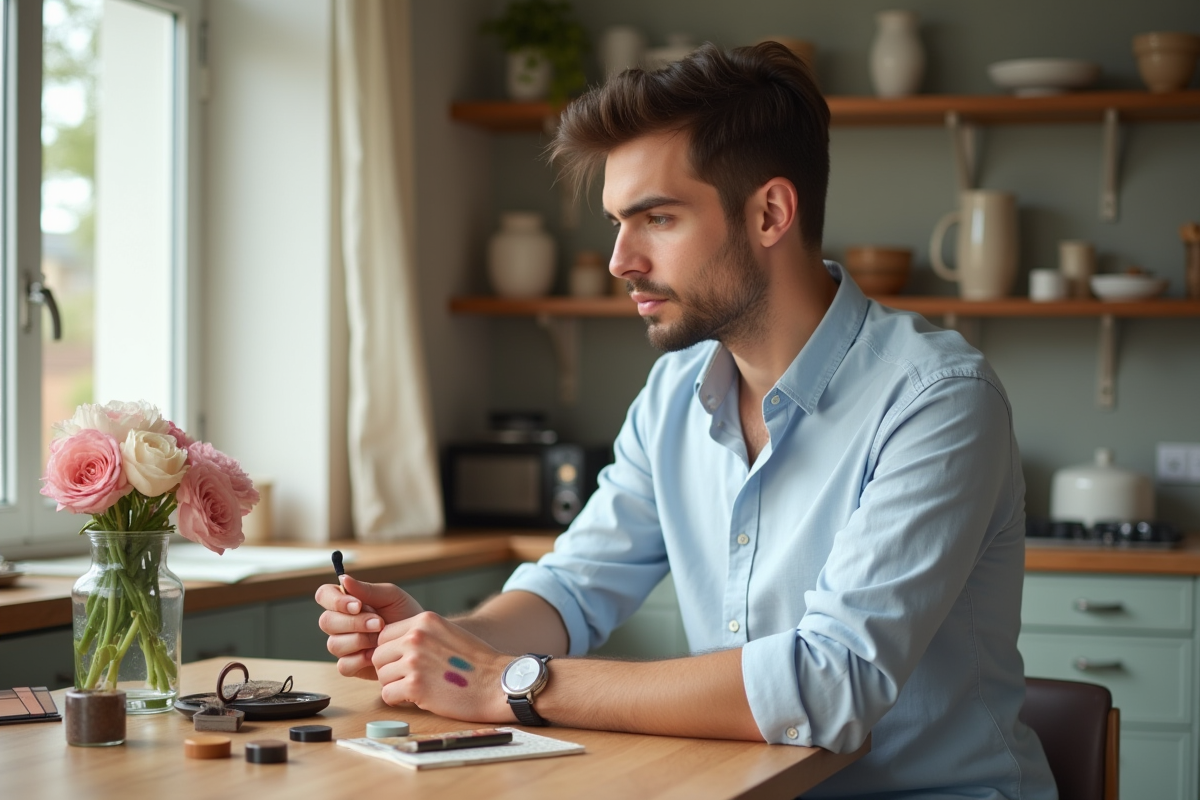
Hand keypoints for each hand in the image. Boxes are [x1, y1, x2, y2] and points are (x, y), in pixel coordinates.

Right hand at [315, 576, 423, 679]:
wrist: (420, 642)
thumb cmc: (406, 615)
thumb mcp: (391, 597)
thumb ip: (367, 589)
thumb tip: (343, 578)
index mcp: (346, 602)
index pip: (324, 595)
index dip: (335, 600)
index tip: (357, 605)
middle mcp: (339, 623)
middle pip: (326, 621)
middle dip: (354, 622)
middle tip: (379, 622)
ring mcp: (343, 645)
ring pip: (333, 644)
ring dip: (359, 639)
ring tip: (381, 636)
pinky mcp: (350, 665)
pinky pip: (343, 665)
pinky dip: (361, 659)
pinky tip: (376, 653)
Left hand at [372, 611, 511, 722]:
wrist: (497, 684)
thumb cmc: (477, 663)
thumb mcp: (449, 633)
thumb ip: (423, 634)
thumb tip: (396, 646)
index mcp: (425, 621)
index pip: (384, 635)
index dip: (390, 652)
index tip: (400, 663)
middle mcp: (416, 637)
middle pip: (378, 655)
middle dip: (388, 669)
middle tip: (405, 679)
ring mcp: (414, 661)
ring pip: (381, 675)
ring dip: (393, 685)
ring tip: (414, 689)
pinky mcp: (415, 686)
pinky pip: (387, 694)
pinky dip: (397, 700)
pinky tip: (414, 699)